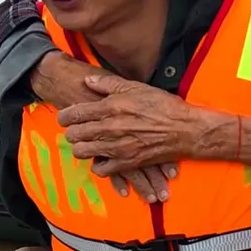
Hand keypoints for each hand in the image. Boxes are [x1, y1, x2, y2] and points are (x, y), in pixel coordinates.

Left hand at [31, 53, 177, 201]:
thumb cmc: (164, 106)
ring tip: (88, 143)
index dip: (65, 116)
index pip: (75, 113)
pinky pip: (101, 170)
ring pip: (83, 152)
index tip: (65, 117)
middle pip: (74, 134)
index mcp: (111, 107)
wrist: (185, 129)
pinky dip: (99, 165)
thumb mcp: (137, 87)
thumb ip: (109, 84)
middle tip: (76, 130)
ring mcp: (117, 148)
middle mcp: (110, 128)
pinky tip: (104, 157)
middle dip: (71, 132)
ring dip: (82, 147)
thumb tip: (88, 81)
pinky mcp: (127, 163)